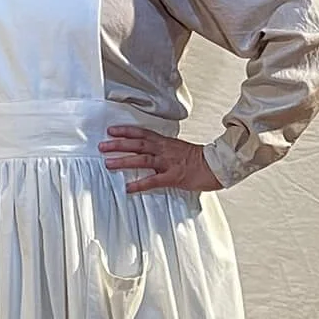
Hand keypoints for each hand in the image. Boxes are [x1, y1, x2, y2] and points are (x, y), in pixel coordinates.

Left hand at [100, 126, 221, 194]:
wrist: (217, 166)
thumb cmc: (199, 159)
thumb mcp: (178, 148)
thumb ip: (162, 149)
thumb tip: (147, 151)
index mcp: (165, 143)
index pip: (142, 133)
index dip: (126, 131)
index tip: (111, 130)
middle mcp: (164, 150)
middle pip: (138, 144)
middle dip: (118, 145)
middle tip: (102, 146)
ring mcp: (168, 163)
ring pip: (142, 160)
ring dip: (124, 161)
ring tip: (108, 164)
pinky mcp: (174, 177)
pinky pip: (153, 181)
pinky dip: (139, 184)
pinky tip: (128, 188)